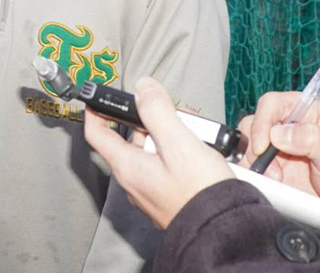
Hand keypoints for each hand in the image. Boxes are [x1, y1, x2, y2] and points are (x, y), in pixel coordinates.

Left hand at [84, 77, 233, 228]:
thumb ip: (157, 112)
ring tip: (190, 130)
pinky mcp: (167, 197)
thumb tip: (143, 88)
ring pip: (150, 152)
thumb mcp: (179, 143)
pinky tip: (196, 151)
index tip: (98, 96)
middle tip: (168, 109)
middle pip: (129, 139)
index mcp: (128, 167)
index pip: (97, 134)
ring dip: (165, 135)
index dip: (95, 111)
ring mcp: (150, 191)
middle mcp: (134, 181)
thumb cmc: (201, 194)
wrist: (224, 232)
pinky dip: (175, 152)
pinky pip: (164, 167)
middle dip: (146, 119)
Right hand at [238, 92, 319, 198]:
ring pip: (246, 143)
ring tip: (277, 180)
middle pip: (253, 123)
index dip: (263, 121)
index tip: (262, 146)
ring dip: (255, 163)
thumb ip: (312, 139)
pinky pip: (247, 162)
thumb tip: (280, 134)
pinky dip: (253, 173)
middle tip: (274, 171)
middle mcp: (284, 123)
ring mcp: (272, 143)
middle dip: (258, 148)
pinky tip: (269, 183)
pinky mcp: (265, 162)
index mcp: (303, 109)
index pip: (272, 104)